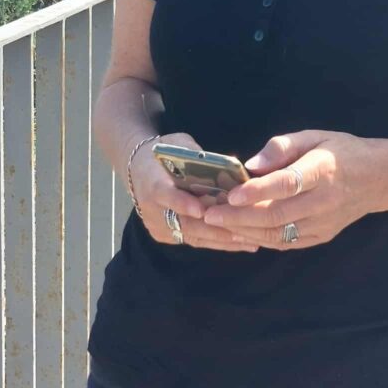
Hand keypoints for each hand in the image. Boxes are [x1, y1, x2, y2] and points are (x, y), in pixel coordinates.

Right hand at [129, 132, 258, 252]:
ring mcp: (158, 226)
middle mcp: (152, 210)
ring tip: (251, 243)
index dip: (184, 204)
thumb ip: (198, 157)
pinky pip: (193, 240)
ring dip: (222, 240)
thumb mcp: (179, 145)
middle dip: (216, 229)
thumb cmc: (163, 153)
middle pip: (185, 223)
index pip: (167, 195)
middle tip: (245, 232)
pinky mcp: (165, 236)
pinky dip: (216, 242)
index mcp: (153, 183)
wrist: (137, 169)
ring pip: (193, 236)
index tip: (202, 210)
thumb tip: (230, 169)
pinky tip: (239, 243)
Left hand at [202, 130, 387, 249]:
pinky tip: (241, 232)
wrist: (378, 179)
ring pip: (279, 233)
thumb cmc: (341, 151)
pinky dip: (262, 239)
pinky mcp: (322, 236)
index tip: (231, 194)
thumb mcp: (314, 136)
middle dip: (240, 217)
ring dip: (245, 231)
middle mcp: (323, 201)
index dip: (257, 190)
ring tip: (218, 224)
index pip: (286, 184)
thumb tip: (251, 164)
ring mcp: (323, 223)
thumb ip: (282, 146)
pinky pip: (287, 242)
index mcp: (322, 170)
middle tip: (210, 213)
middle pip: (277, 214)